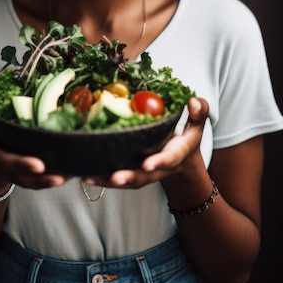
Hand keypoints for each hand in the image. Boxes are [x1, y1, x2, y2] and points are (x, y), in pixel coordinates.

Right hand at [0, 97, 70, 189]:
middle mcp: (5, 167)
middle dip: (42, 180)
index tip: (37, 165)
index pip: (5, 161)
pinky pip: (43, 174)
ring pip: (36, 180)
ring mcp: (17, 170)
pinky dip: (57, 173)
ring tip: (72, 175)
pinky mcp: (29, 168)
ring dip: (53, 180)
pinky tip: (74, 168)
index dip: (20, 164)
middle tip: (60, 178)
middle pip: (24, 178)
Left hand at [82, 97, 208, 188]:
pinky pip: (114, 177)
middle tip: (115, 176)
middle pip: (144, 177)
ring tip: (89, 177)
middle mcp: (158, 167)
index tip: (148, 164)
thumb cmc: (186, 136)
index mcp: (175, 154)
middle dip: (129, 177)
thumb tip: (193, 101)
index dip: (159, 162)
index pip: (169, 159)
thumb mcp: (197, 123)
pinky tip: (83, 174)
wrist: (182, 161)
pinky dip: (100, 178)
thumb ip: (199, 112)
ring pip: (126, 180)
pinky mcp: (130, 170)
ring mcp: (143, 172)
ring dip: (107, 181)